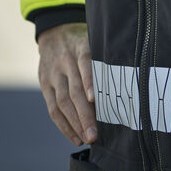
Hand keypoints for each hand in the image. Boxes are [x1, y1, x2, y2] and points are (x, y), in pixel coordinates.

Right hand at [38, 22, 96, 145]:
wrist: (54, 32)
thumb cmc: (82, 42)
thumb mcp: (93, 39)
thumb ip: (103, 57)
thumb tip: (126, 82)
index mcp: (80, 47)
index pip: (85, 63)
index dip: (89, 81)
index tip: (95, 99)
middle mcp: (65, 61)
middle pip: (74, 90)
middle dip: (84, 114)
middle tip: (95, 134)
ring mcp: (52, 74)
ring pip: (62, 102)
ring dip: (75, 124)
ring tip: (87, 138)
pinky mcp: (45, 84)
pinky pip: (53, 108)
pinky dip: (64, 125)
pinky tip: (75, 137)